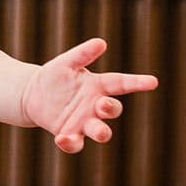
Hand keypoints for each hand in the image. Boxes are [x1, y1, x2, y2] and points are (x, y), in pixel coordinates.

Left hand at [19, 37, 157, 152]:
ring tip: (101, 132)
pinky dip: (70, 143)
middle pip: (112, 110)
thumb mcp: (66, 63)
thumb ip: (82, 54)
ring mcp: (84, 122)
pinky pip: (75, 143)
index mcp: (98, 86)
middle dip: (111, 109)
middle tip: (103, 104)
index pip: (121, 83)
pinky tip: (62, 139)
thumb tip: (101, 42)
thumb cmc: (54, 76)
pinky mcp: (69, 134)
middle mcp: (95, 106)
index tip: (153, 82)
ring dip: (102, 132)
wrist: (32, 94)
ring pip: (100, 131)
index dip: (137, 82)